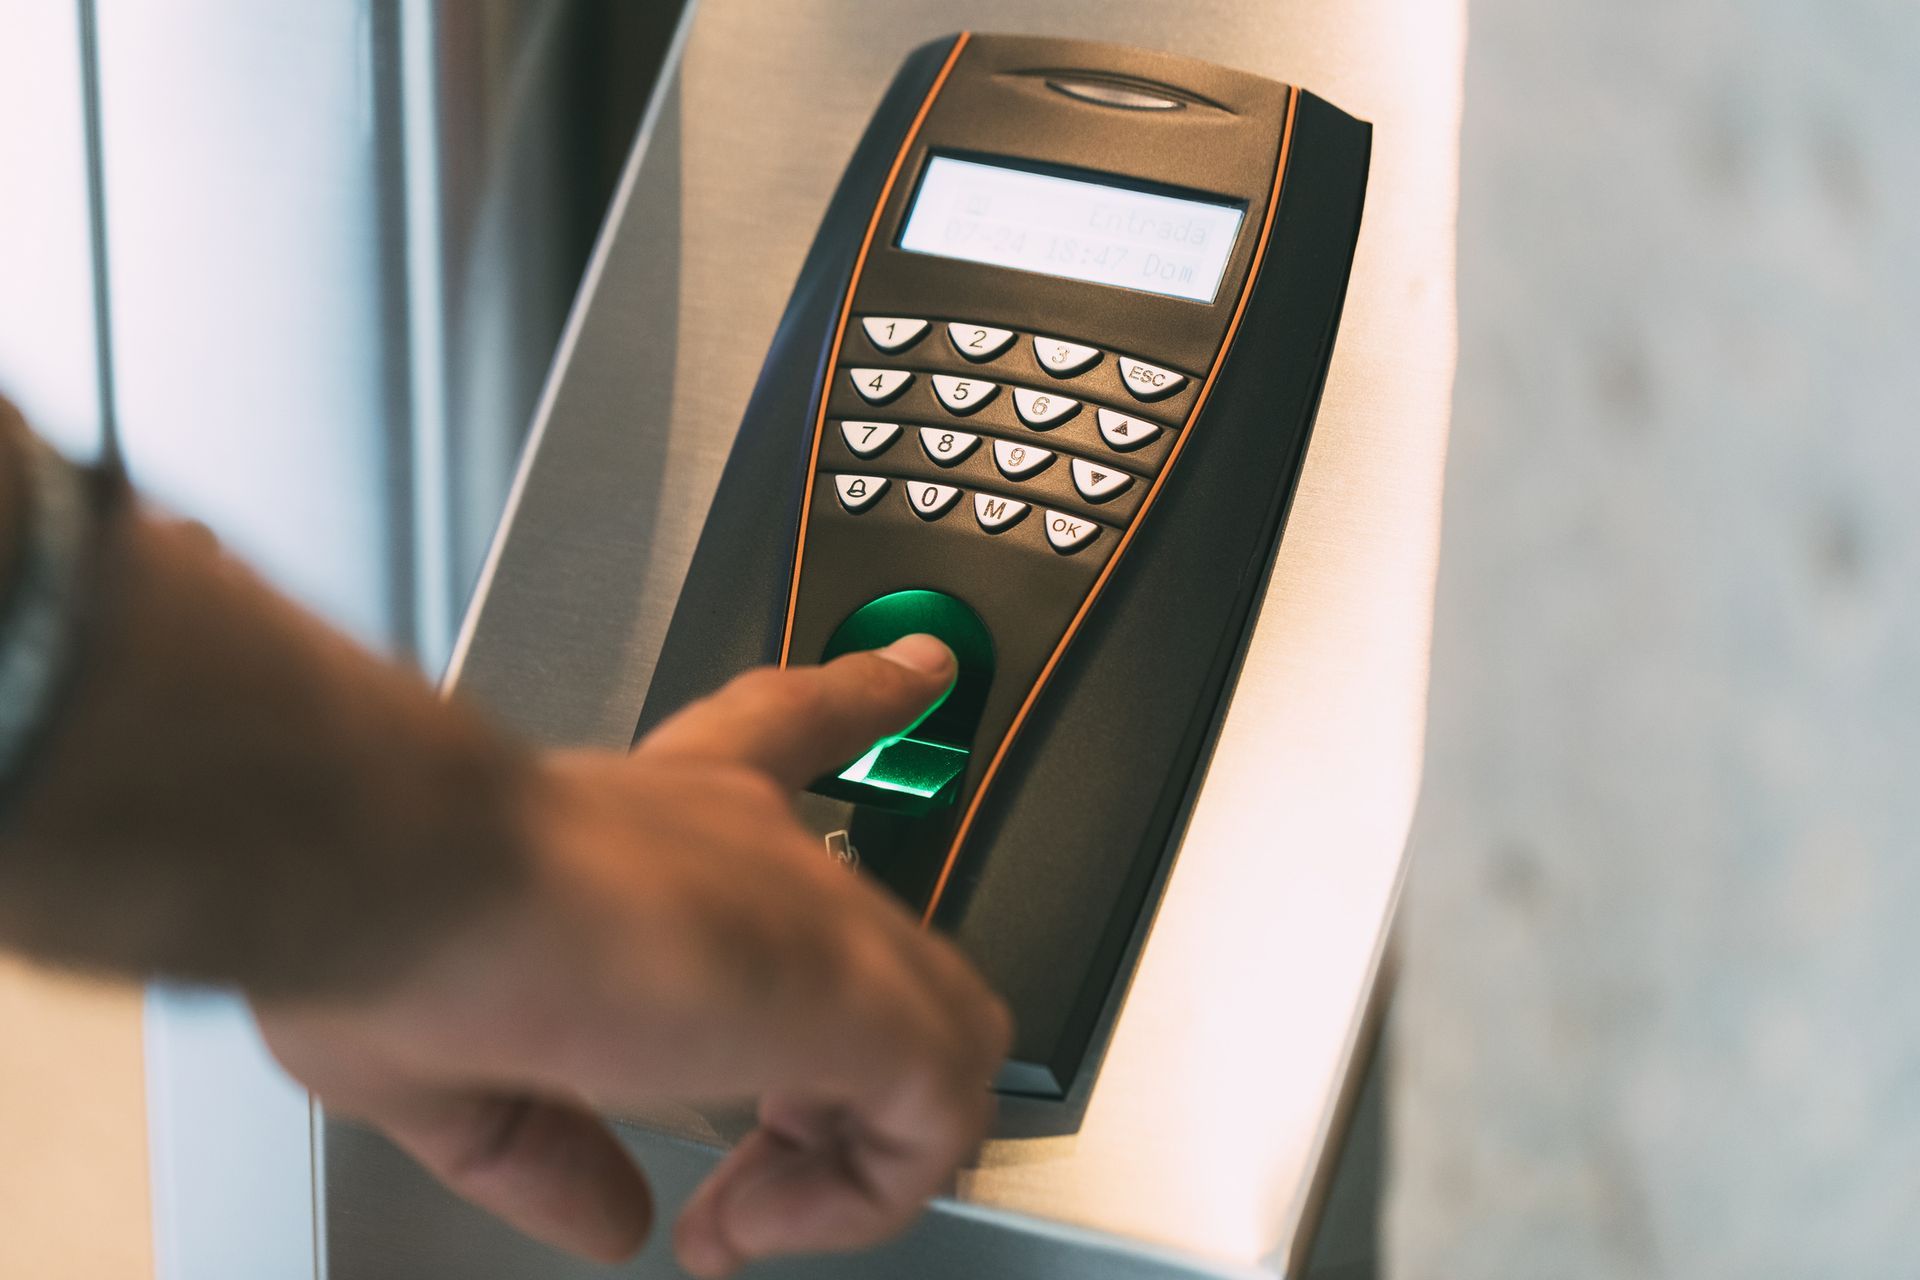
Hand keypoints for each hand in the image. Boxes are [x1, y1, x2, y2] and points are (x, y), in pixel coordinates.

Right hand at [255, 635, 1011, 1273]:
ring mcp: (818, 912)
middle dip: (836, 1083)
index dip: (864, 697)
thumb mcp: (458, 1063)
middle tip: (758, 1169)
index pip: (794, 730)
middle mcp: (757, 846)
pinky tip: (750, 1221)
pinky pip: (943, 1108)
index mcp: (662, 821)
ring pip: (941, 1026)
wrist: (399, 874)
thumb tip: (605, 1213)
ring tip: (748, 1212)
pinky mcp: (852, 988)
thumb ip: (547, 1147)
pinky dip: (868, 1195)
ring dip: (855, 1151)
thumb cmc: (387, 919)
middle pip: (884, 944)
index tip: (918, 672)